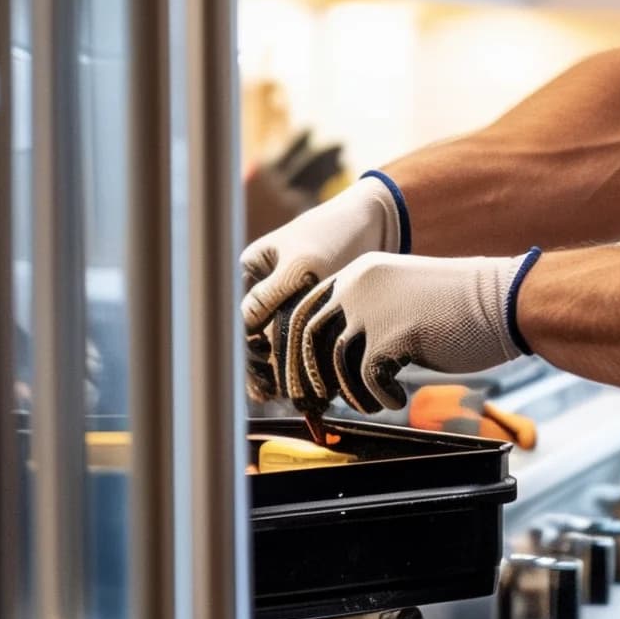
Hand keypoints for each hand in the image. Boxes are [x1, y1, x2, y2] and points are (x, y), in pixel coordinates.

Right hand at [241, 175, 402, 400]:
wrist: (377, 222)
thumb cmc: (334, 235)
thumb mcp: (302, 264)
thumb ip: (271, 294)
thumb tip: (243, 324)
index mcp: (253, 272)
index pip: (242, 318)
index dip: (247, 349)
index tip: (260, 371)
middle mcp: (267, 289)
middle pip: (257, 336)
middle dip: (263, 368)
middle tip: (271, 393)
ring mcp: (291, 302)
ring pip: (280, 345)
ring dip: (284, 372)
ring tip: (292, 395)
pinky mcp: (314, 313)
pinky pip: (304, 344)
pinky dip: (308, 365)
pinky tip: (315, 386)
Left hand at [279, 250, 536, 412]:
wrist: (504, 300)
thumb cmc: (459, 307)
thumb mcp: (402, 300)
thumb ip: (367, 318)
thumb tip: (333, 363)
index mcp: (358, 273)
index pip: (305, 309)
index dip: (296, 348)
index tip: (302, 377)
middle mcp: (358, 285)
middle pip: (307, 335)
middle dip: (306, 375)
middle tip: (315, 403)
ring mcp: (374, 308)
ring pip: (335, 362)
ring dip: (350, 392)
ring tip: (372, 403)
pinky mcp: (394, 335)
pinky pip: (368, 379)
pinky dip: (380, 396)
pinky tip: (398, 397)